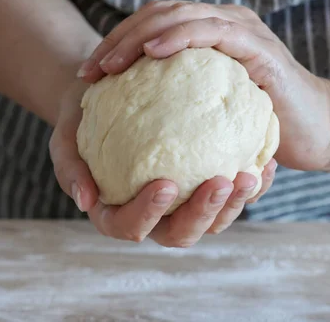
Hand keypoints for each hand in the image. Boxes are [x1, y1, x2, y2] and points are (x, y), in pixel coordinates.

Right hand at [49, 77, 277, 247]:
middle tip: (221, 182)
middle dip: (202, 214)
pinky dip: (250, 183)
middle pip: (179, 232)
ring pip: (211, 220)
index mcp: (117, 212)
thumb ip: (71, 168)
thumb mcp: (65, 139)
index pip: (130, 226)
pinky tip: (264, 162)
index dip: (148, 213)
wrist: (107, 96)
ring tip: (249, 175)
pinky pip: (229, 193)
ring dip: (232, 204)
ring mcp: (181, 202)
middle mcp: (153, 214)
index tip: (166, 184)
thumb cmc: (82, 121)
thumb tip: (86, 199)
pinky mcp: (202, 182)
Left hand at [78, 0, 329, 171]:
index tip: (90, 75)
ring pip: (179, 15)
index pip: (156, 24)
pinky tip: (151, 54)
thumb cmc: (265, 129)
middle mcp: (225, 23)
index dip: (119, 42)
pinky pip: (210, 32)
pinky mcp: (257, 45)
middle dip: (119, 38)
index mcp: (212, 35)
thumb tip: (137, 120)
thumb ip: (184, 104)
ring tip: (109, 64)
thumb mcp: (215, 114)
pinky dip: (179, 37)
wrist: (319, 132)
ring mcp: (242, 30)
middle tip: (91, 70)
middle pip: (160, 14)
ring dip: (139, 36)